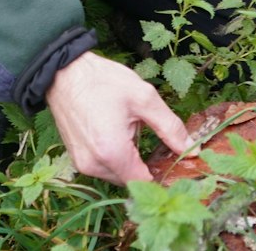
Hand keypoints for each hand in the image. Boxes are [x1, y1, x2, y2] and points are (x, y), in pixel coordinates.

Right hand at [45, 51, 192, 184]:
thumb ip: (170, 126)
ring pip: (116, 174)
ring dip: (129, 160)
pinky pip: (102, 166)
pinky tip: (117, 131)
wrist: (64, 72)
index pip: (145, 182)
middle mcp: (94, 165)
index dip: (162, 172)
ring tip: (132, 129)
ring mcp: (82, 164)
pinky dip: (114, 156)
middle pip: (131, 180)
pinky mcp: (76, 158)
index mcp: (113, 153)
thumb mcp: (144, 98)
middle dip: (145, 164)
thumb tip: (190, 149)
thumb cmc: (103, 81)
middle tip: (153, 138)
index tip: (172, 159)